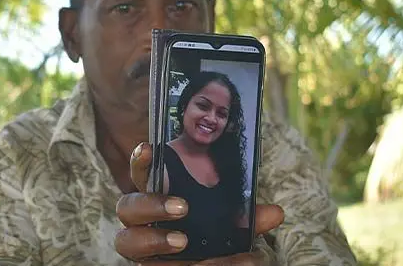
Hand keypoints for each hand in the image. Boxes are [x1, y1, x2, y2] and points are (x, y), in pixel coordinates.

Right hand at [114, 142, 284, 264]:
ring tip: (183, 241)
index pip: (140, 174)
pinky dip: (200, 265)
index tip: (150, 148)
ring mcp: (142, 248)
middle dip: (151, 204)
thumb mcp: (228, 220)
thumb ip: (246, 215)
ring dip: (155, 239)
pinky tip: (218, 264)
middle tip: (182, 207)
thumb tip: (275, 213)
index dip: (140, 162)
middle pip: (127, 207)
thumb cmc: (210, 234)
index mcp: (157, 196)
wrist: (209, 264)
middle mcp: (142, 221)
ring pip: (128, 242)